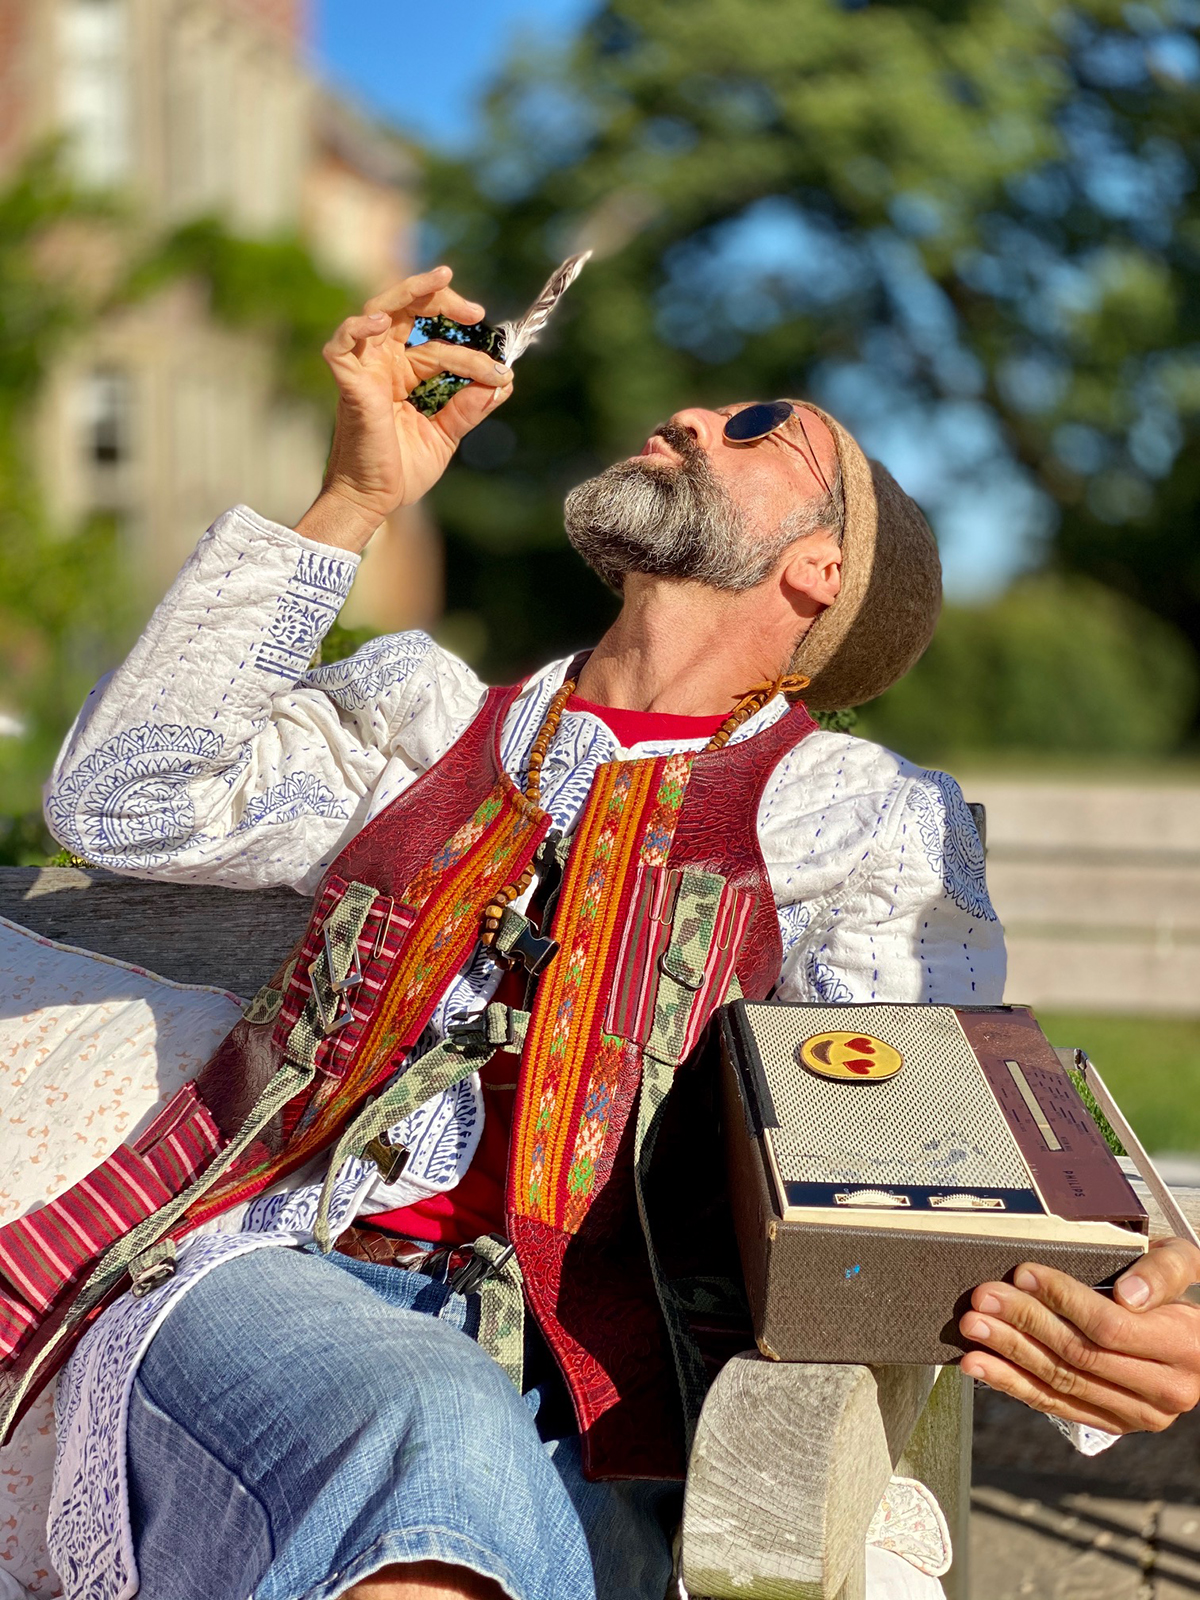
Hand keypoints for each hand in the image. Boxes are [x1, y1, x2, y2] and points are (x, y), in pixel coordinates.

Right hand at [297, 265, 512, 551]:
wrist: (375, 500)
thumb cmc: (402, 469)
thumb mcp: (446, 435)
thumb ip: (470, 408)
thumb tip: (505, 382)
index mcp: (407, 373)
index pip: (438, 341)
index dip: (470, 347)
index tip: (501, 366)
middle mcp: (385, 363)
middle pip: (409, 312)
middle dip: (443, 302)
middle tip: (477, 313)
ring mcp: (365, 369)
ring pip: (380, 311)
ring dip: (410, 292)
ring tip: (442, 280)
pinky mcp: (349, 383)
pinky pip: (342, 344)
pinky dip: (358, 326)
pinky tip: (382, 321)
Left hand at [960, 1236, 1199, 1433]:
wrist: (1193, 1336)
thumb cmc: (1171, 1288)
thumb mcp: (1181, 1264)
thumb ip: (1163, 1274)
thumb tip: (1129, 1295)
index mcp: (1184, 1348)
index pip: (1111, 1327)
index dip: (1063, 1299)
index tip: (1024, 1273)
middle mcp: (1165, 1390)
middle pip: (1079, 1355)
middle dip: (1025, 1322)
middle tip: (985, 1297)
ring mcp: (1137, 1414)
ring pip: (1061, 1382)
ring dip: (1009, 1353)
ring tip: (973, 1326)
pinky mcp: (1111, 1423)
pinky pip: (1055, 1404)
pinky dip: (1011, 1383)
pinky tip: (980, 1364)